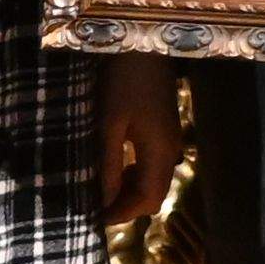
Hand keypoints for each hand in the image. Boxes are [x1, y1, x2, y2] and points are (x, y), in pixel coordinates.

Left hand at [98, 52, 186, 229]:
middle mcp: (170, 151)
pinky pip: (153, 166)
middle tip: (95, 206)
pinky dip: (135, 176)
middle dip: (127, 206)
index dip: (123, 214)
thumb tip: (103, 200)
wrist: (142, 44)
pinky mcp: (164, 130)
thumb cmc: (122, 81)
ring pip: (154, 182)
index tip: (95, 219)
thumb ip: (108, 163)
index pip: (148, 199)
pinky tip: (115, 166)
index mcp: (158, 151)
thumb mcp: (108, 123)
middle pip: (155, 195)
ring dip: (130, 191)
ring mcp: (170, 140)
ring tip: (101, 188)